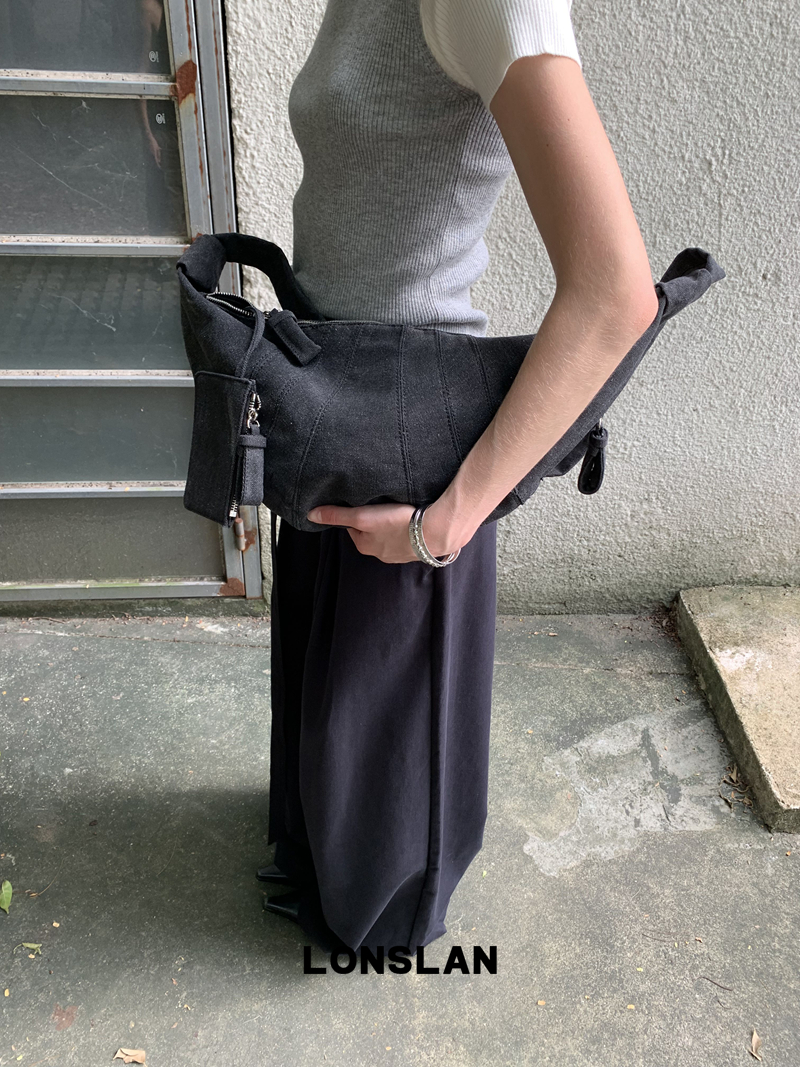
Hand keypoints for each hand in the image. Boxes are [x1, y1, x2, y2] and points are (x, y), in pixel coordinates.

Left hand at [306, 498, 469, 563]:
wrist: (436, 532)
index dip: (355, 511)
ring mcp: (399, 553)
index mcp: (364, 546)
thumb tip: (310, 515)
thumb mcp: (362, 517)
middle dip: (373, 517)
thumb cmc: (397, 523)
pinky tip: (411, 517)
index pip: (352, 525)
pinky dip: (406, 527)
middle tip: (380, 501)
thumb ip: (337, 515)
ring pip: (388, 533)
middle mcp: (380, 553)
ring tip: (397, 508)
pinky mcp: (416, 548)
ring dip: (390, 522)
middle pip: (370, 530)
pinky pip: (406, 535)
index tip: (362, 500)